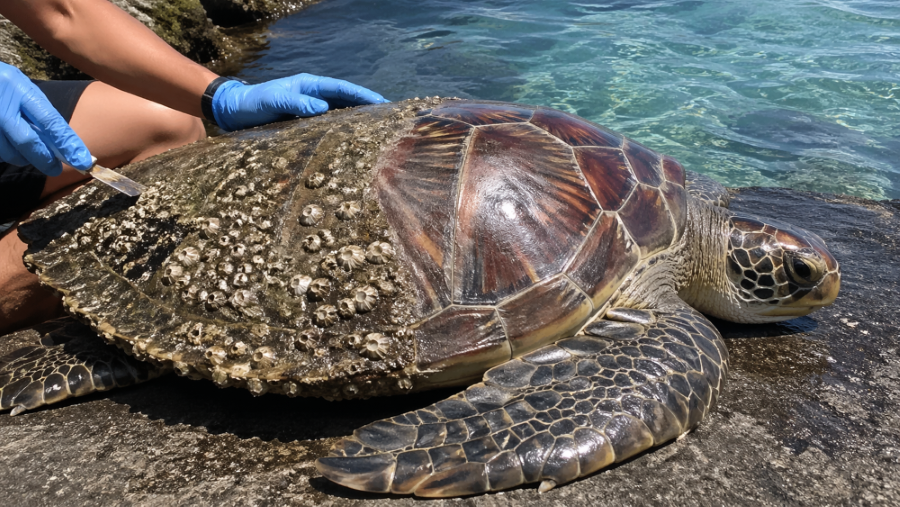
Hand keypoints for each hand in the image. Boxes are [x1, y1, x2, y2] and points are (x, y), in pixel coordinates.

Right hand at [0, 62, 91, 175]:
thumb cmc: (3, 83)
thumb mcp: (23, 88)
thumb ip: (40, 113)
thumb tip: (62, 143)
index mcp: (18, 88)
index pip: (49, 121)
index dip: (67, 144)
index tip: (82, 161)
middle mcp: (1, 105)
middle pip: (28, 142)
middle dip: (45, 159)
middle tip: (55, 169)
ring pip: (9, 152)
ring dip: (23, 158)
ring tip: (28, 153)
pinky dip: (7, 153)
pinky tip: (9, 146)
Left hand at [210, 73, 387, 131]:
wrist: (233, 113)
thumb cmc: (251, 104)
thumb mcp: (271, 101)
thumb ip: (295, 104)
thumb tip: (322, 108)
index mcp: (308, 86)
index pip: (341, 89)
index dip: (362, 95)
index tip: (382, 102)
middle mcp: (312, 96)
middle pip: (345, 101)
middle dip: (366, 108)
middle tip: (389, 118)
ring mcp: (308, 110)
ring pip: (338, 115)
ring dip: (356, 122)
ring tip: (377, 133)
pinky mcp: (303, 124)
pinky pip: (327, 127)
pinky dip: (341, 133)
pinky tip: (351, 144)